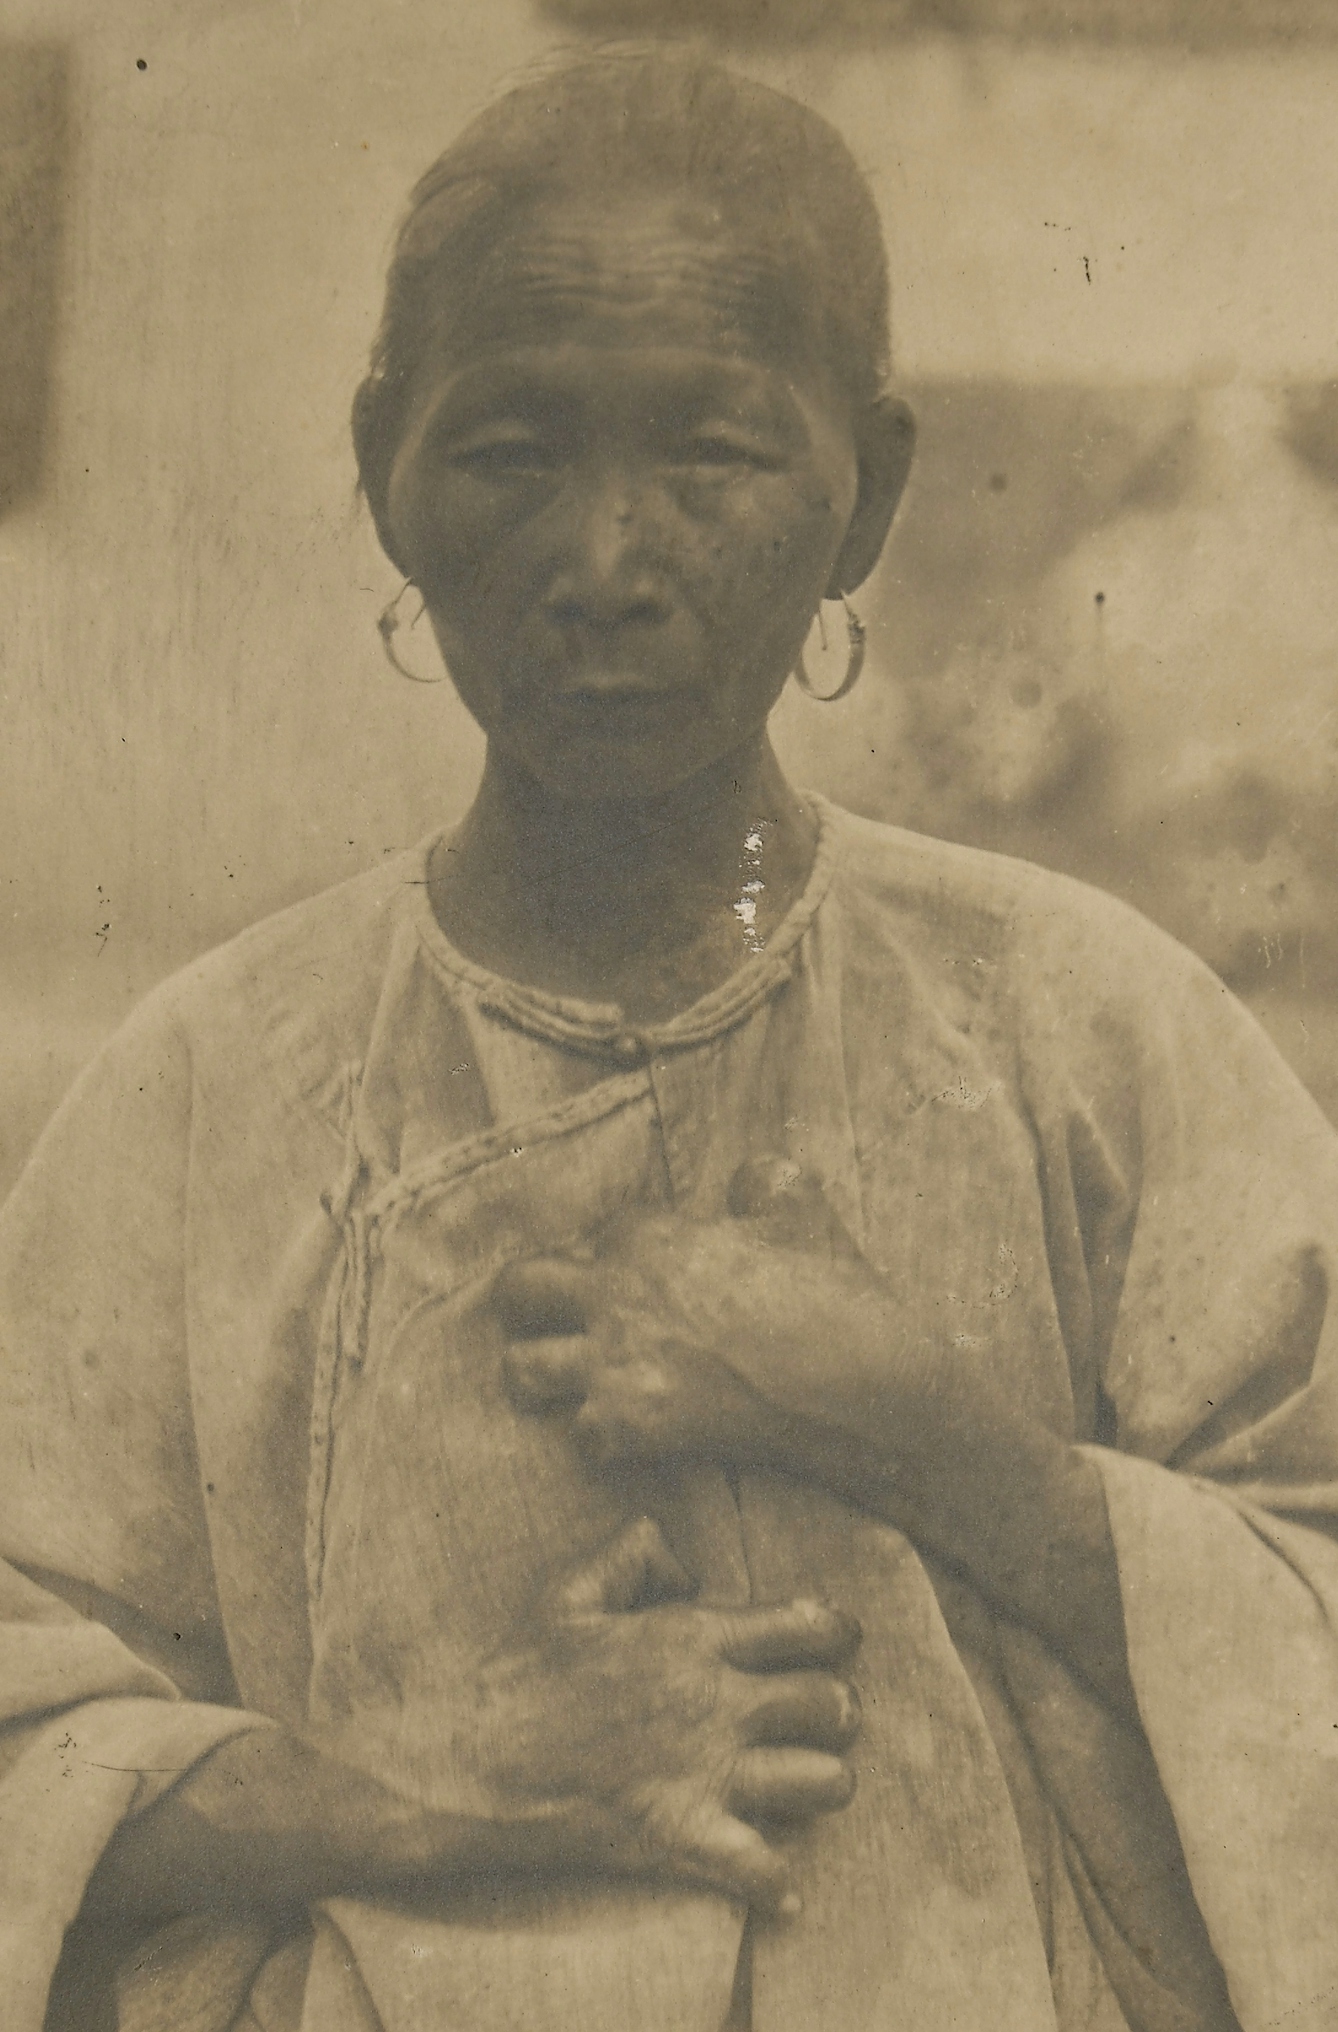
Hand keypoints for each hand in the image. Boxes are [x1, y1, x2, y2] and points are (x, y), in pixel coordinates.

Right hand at [469, 1515, 861, 1912]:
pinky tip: (781, 1886)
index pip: (807, 1626)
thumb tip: (684, 1563)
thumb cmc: (521, 1673)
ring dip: (823, 1785)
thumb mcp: (573, 1590)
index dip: (838, 1633)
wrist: (472, 1760)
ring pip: (824, 1782)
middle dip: (841, 1711)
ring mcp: (705, 1773)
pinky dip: (779, 1883)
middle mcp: (714, 1702)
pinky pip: (763, 1870)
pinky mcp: (684, 1838)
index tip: (840, 1642)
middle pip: (832, 1705)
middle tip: (824, 1719)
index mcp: (691, 1637)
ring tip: (803, 1786)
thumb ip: (636, 1554)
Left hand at [495, 1158, 886, 1473]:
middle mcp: (616, 1293)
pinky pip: (579, 1434)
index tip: (628, 1278)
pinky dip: (601, 1436)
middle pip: (521, 1289)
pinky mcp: (629, 1426)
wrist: (856, 1383)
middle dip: (530, 1303)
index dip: (612, 1256)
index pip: (597, 1233)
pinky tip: (629, 1431)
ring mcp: (614, 1362)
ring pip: (524, 1370)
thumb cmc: (831, 1294)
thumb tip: (743, 1181)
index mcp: (650, 1235)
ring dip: (544, 1374)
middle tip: (555, 1321)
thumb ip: (761, 1182)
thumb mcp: (802, 1209)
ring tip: (568, 1381)